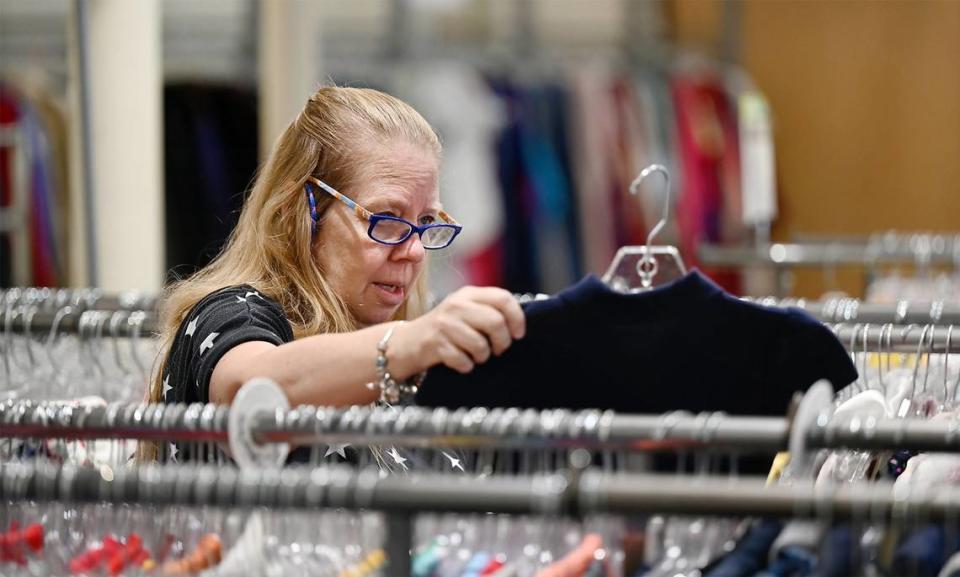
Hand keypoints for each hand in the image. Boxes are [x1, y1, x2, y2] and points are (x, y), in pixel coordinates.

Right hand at [392, 286, 525, 374]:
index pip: (503, 298)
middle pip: (496, 322)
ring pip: (480, 344)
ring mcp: (444, 323)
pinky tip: (460, 363)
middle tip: (498, 350)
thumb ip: (488, 311)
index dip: (517, 318)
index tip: (518, 334)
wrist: (405, 343)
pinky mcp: (434, 343)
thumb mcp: (465, 312)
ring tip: (476, 357)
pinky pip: (463, 360)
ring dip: (483, 357)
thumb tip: (519, 325)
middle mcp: (456, 304)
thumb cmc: (444, 331)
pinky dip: (466, 366)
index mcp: (468, 294)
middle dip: (502, 342)